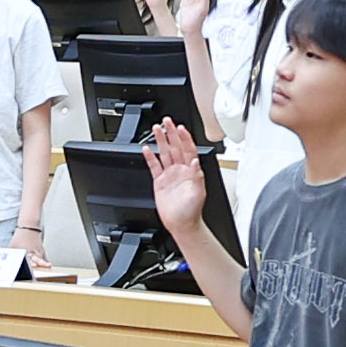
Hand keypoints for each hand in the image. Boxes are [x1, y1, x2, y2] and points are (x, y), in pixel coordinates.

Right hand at [140, 118, 208, 235]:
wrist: (182, 224)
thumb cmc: (192, 211)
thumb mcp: (199, 193)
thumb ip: (198, 176)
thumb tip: (197, 162)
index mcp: (191, 171)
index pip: (188, 149)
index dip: (185, 138)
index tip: (180, 128)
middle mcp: (181, 171)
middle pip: (175, 147)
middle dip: (171, 133)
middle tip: (166, 121)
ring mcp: (170, 175)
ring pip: (165, 153)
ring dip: (161, 141)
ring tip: (156, 129)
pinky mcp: (160, 182)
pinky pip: (154, 166)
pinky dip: (150, 157)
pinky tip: (146, 149)